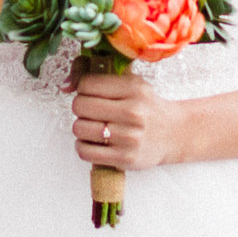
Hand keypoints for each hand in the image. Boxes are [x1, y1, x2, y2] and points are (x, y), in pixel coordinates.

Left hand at [69, 63, 191, 174]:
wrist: (172, 134)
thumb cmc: (146, 107)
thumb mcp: (132, 84)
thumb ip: (99, 77)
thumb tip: (65, 85)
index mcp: (133, 89)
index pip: (87, 84)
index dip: (83, 88)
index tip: (92, 94)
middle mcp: (132, 112)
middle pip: (80, 106)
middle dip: (81, 108)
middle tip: (92, 112)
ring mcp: (129, 137)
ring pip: (79, 129)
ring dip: (82, 128)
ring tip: (94, 127)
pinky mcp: (124, 158)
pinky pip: (84, 151)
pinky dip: (83, 146)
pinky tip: (95, 142)